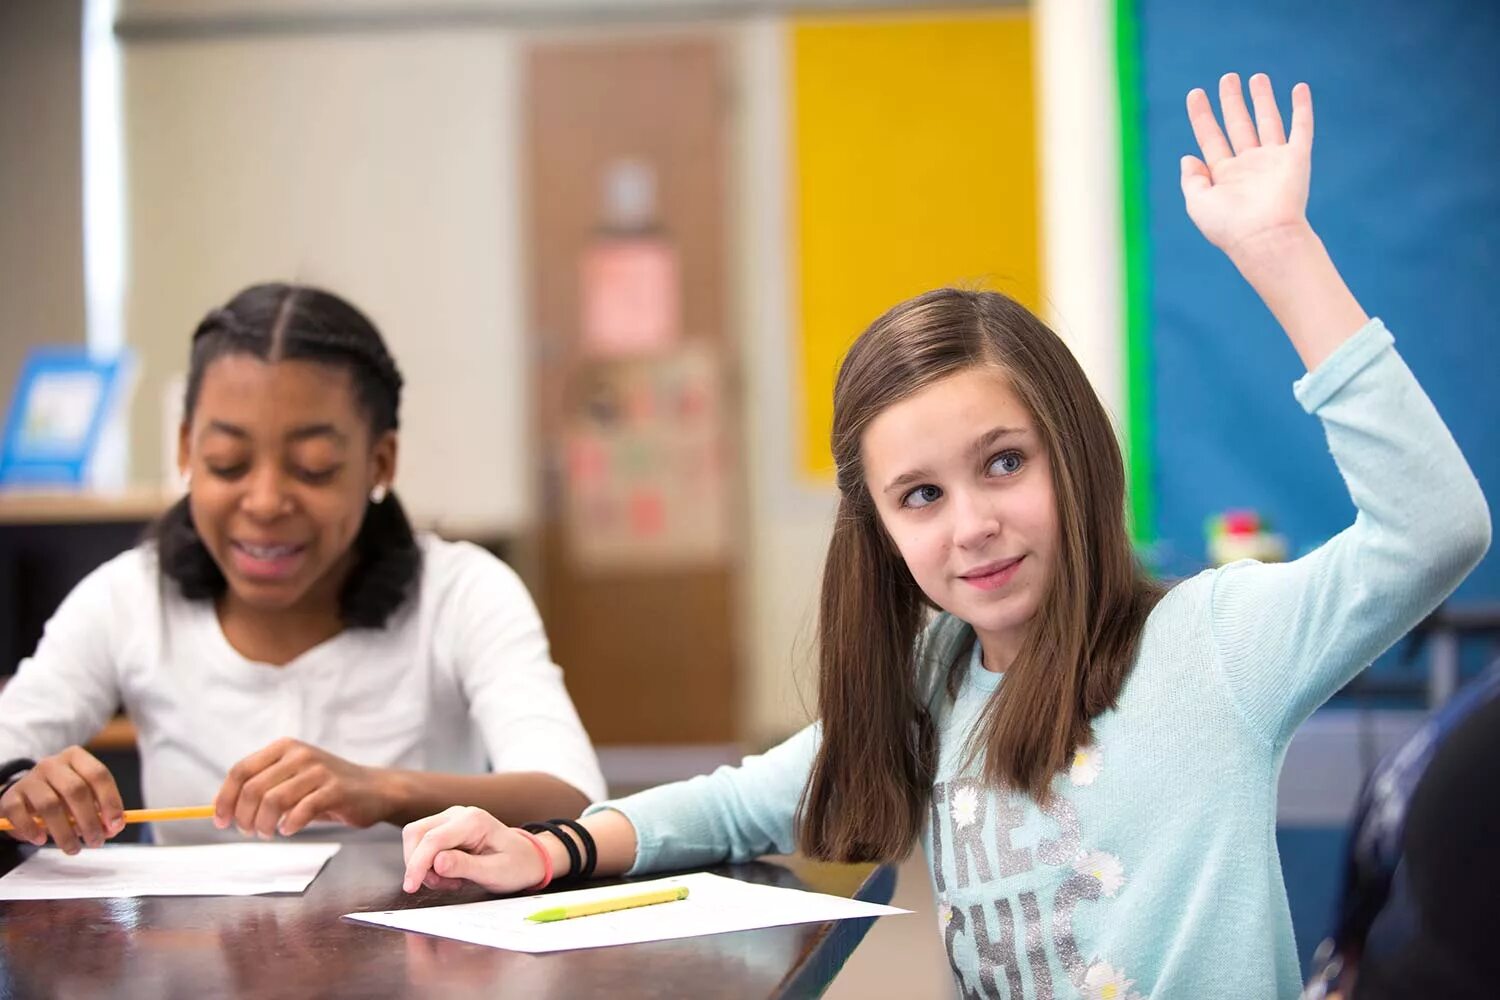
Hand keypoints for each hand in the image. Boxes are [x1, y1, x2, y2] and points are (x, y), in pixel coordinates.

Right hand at [0, 746, 124, 852]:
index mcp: (76, 757)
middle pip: (76, 790)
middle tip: (96, 842)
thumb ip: (99, 810)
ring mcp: (30, 778)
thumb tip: (114, 827)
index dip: (110, 801)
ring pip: (50, 805)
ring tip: (73, 848)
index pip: (99, 775)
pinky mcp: (11, 796)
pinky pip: (20, 814)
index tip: (116, 825)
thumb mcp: (83, 798)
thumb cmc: (60, 796)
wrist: (23, 795)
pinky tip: (41, 840)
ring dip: (65, 832)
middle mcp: (52, 764)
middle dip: (90, 821)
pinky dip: (32, 830)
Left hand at [214, 738, 394, 837]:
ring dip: (264, 825)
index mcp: (284, 747)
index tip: (221, 822)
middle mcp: (300, 754)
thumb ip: (263, 788)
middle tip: (249, 832)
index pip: (240, 771)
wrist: (374, 790)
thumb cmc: (325, 789)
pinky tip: (290, 829)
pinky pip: (300, 811)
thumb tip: (222, 811)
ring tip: (269, 833)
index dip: (225, 799)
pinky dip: (289, 826)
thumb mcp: (291, 779)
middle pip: (253, 789)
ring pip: (273, 802)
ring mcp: (319, 770)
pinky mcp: (335, 789)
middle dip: (244, 817)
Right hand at [401, 805, 545, 894]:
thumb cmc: (516, 865)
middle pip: (416, 833)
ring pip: (416, 838)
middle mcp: (459, 813)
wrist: (528, 858)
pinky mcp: (446, 828)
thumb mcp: (495, 872)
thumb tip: (437, 863)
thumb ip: (465, 867)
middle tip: (441, 885)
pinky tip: (450, 874)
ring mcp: (450, 818)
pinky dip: (428, 864)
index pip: (433, 839)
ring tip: (450, 881)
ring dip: (423, 865)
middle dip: (418, 864)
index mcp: (474, 821)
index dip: (417, 864)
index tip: (411, 887)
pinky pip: (423, 844)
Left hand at [1182, 72, 1313, 259]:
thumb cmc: (1228, 226)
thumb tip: (1187, 157)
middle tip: (1228, 77)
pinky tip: (1300, 88)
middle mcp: (1248, 165)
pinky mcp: (1297, 159)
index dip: (1201, 115)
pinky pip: (1301, 128)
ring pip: (1267, 121)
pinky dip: (1302, 108)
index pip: (1210, 137)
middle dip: (1232, 101)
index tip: (1194, 93)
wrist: (1264, 237)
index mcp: (1223, 175)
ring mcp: (1273, 161)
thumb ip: (1190, 180)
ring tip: (1257, 76)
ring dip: (1263, 99)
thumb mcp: (1197, 203)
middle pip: (1238, 125)